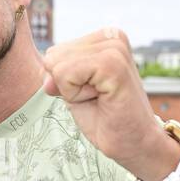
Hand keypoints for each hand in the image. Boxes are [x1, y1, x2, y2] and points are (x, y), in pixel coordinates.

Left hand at [41, 27, 179, 180]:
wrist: (133, 143)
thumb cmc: (106, 118)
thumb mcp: (73, 91)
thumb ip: (56, 74)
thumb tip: (45, 70)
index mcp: (104, 37)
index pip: (54, 52)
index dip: (65, 81)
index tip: (93, 93)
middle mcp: (111, 36)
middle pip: (53, 56)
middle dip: (68, 84)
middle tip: (97, 98)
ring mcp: (114, 48)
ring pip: (57, 66)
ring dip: (73, 91)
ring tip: (100, 99)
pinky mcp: (112, 64)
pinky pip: (65, 75)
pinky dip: (75, 95)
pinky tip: (101, 100)